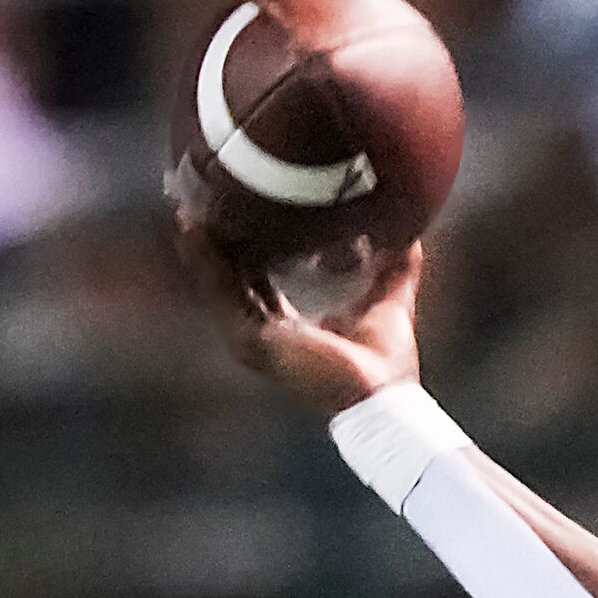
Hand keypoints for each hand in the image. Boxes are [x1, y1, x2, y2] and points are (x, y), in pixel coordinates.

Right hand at [176, 219, 423, 412]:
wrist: (384, 398)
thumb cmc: (385, 364)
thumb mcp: (387, 300)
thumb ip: (396, 269)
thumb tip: (410, 234)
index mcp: (287, 328)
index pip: (254, 280)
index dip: (245, 247)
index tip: (238, 209)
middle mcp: (263, 334)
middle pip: (227, 279)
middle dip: (214, 241)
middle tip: (199, 199)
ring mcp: (252, 340)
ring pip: (217, 282)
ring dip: (201, 245)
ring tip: (186, 205)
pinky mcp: (252, 341)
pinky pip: (221, 292)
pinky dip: (207, 261)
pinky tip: (195, 229)